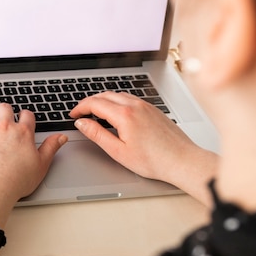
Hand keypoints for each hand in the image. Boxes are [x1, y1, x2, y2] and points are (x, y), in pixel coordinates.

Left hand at [0, 104, 66, 226]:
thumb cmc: (17, 179)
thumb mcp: (41, 165)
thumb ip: (51, 147)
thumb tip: (61, 137)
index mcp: (23, 132)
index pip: (27, 115)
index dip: (25, 116)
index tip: (23, 120)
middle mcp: (5, 126)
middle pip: (6, 108)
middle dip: (5, 110)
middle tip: (3, 117)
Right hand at [70, 92, 217, 205]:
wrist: (182, 161)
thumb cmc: (154, 160)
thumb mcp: (118, 151)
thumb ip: (97, 134)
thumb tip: (82, 123)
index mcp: (124, 115)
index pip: (95, 104)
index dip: (80, 108)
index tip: (73, 115)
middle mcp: (135, 105)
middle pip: (105, 95)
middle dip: (89, 102)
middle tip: (80, 113)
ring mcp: (146, 105)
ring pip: (117, 95)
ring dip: (102, 100)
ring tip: (94, 112)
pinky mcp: (153, 109)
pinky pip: (129, 98)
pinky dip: (116, 101)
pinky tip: (114, 113)